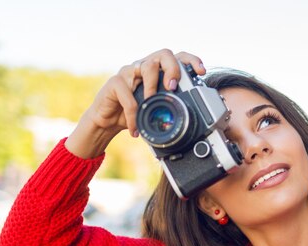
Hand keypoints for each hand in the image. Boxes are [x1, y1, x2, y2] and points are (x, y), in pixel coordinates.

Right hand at [66, 49, 205, 157]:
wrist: (106, 123)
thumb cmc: (133, 114)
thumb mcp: (156, 111)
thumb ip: (170, 108)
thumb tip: (194, 117)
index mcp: (157, 72)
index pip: (176, 57)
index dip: (191, 60)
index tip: (201, 72)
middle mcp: (143, 67)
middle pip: (163, 54)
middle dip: (173, 68)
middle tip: (173, 87)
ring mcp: (129, 72)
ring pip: (146, 67)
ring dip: (153, 88)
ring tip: (152, 105)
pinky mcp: (115, 82)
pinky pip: (128, 96)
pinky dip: (133, 115)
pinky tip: (135, 129)